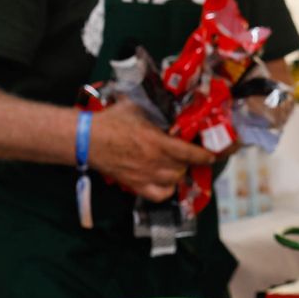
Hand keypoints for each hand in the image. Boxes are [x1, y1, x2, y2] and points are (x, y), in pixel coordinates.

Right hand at [87, 99, 214, 201]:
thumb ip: (156, 108)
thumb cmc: (110, 121)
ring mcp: (144, 176)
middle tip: (186, 154)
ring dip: (178, 174)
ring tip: (175, 165)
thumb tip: (171, 101)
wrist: (86, 139)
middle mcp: (154, 162)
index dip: (205, 155)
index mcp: (157, 142)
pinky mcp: (134, 185)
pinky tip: (165, 181)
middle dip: (188, 162)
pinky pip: (159, 196)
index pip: (190, 153)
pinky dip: (166, 190)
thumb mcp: (137, 107)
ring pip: (174, 181)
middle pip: (183, 168)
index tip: (212, 155)